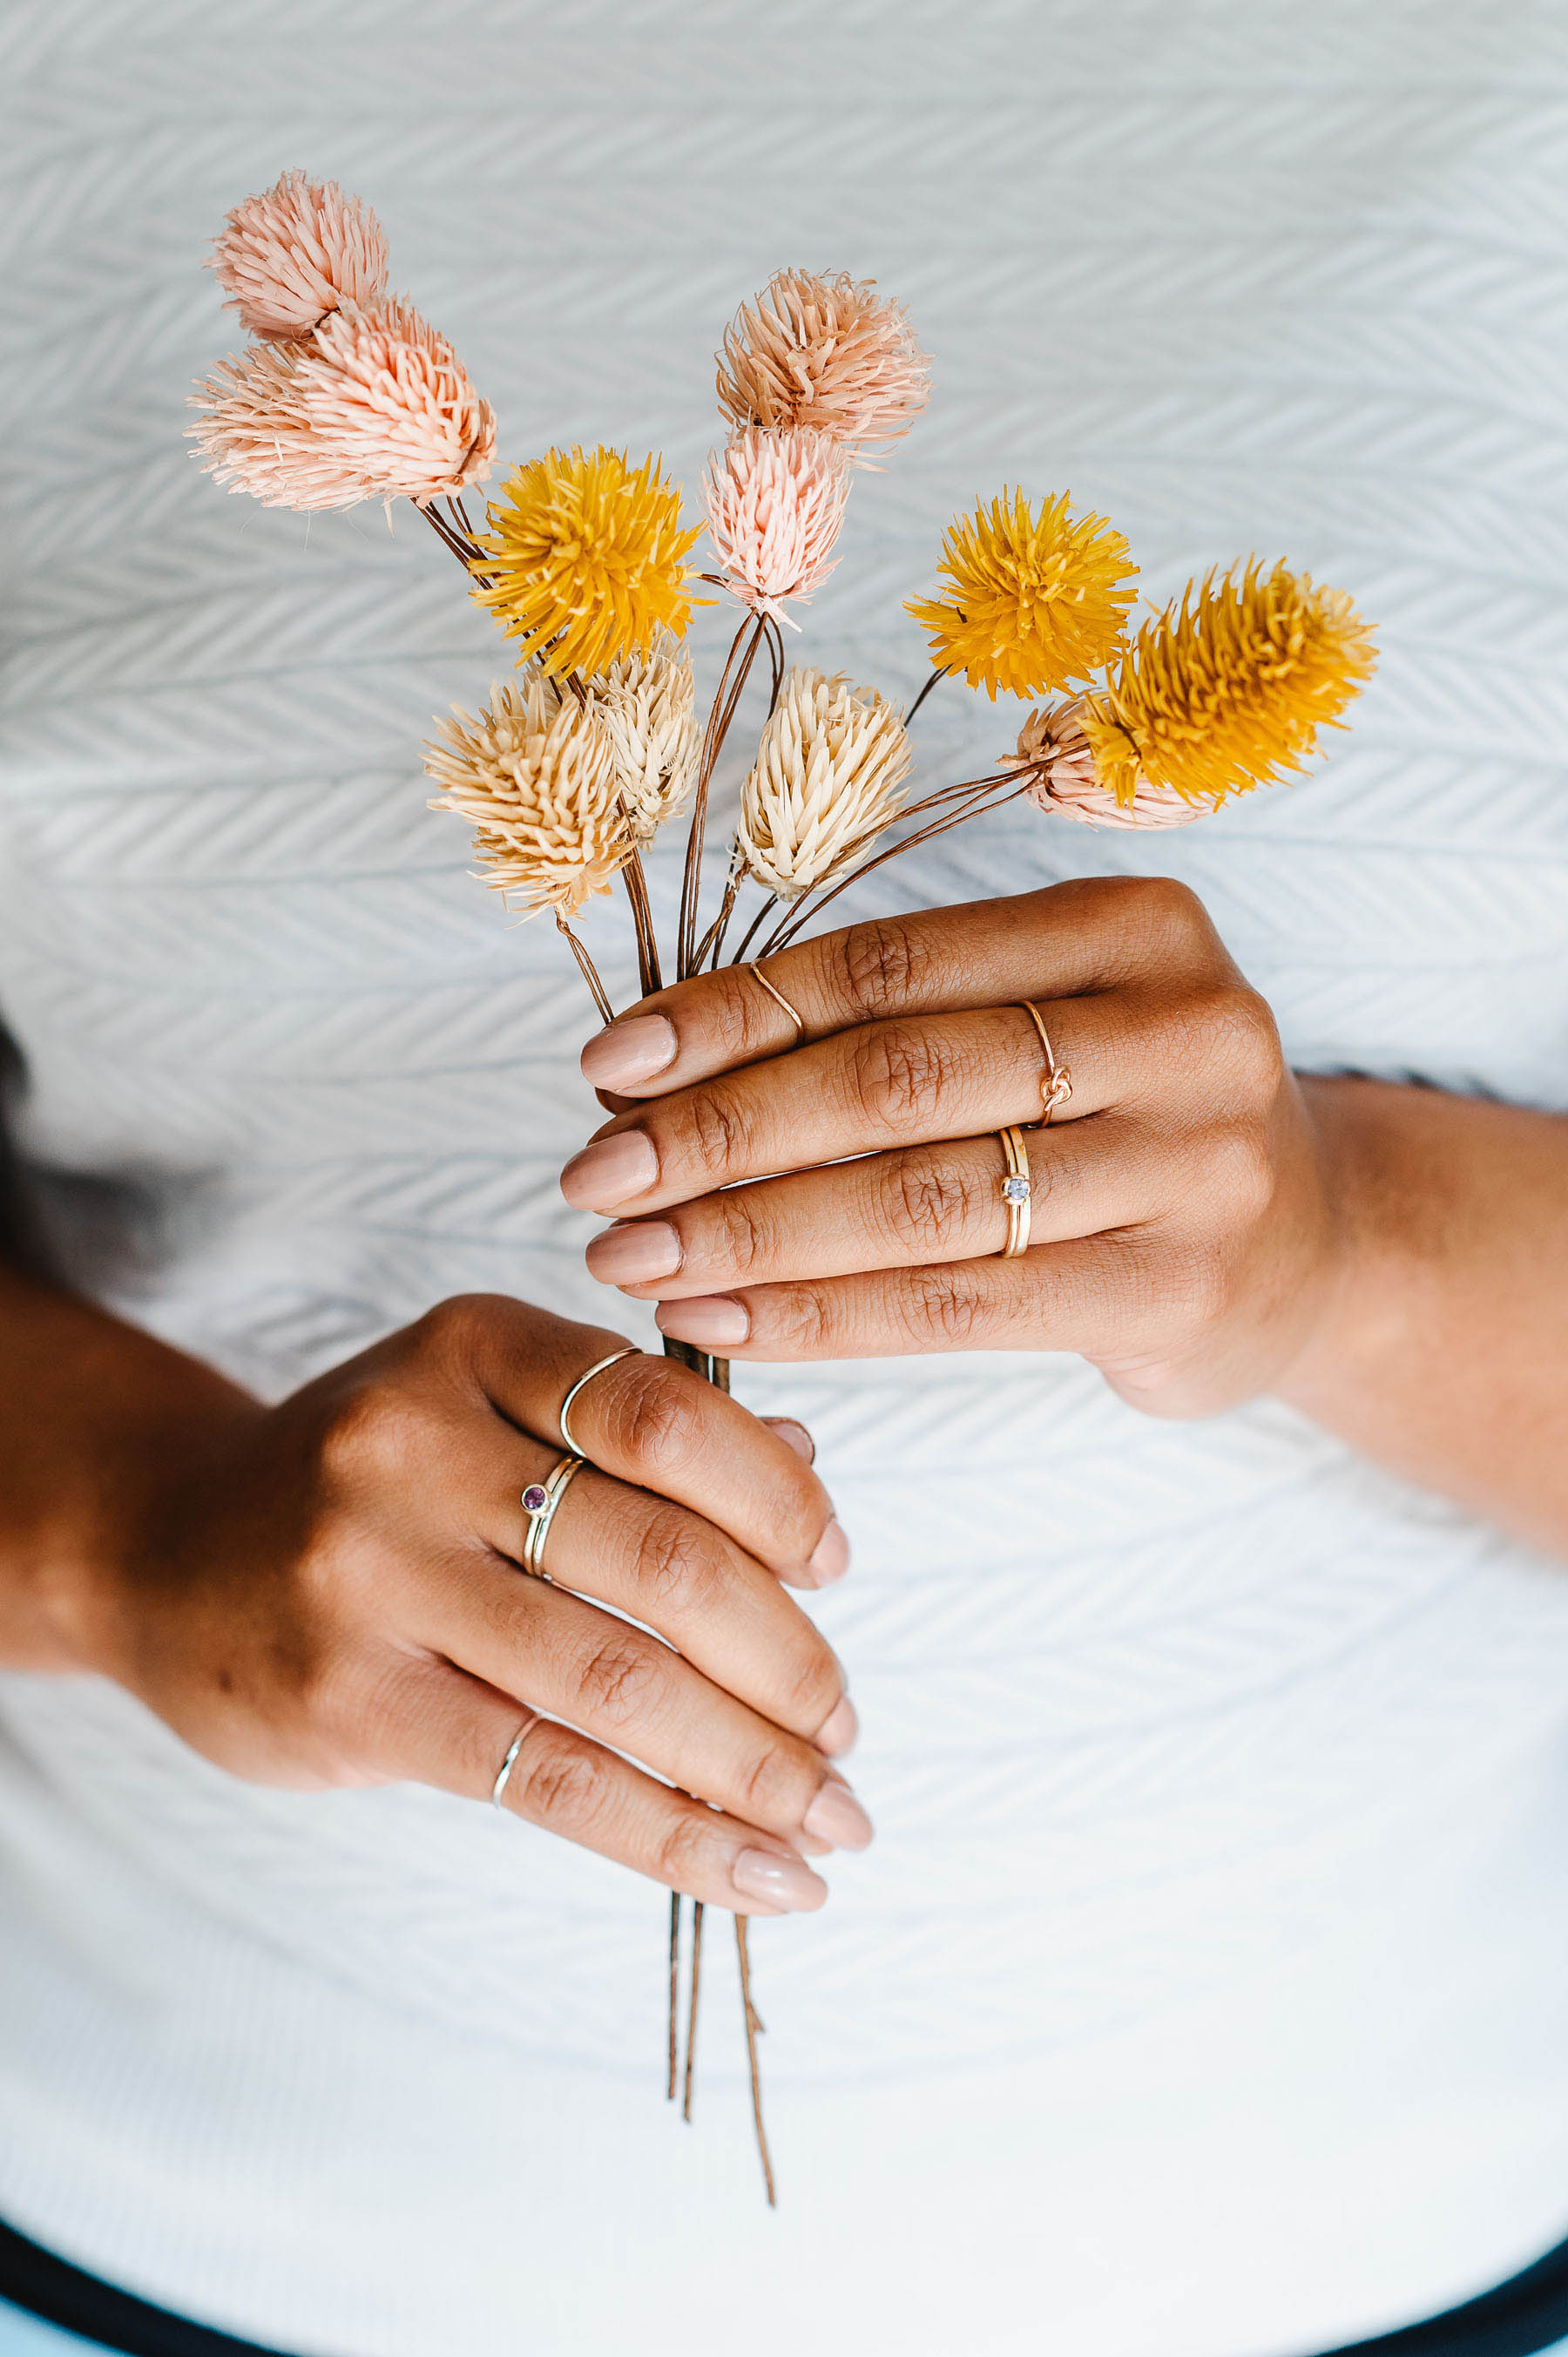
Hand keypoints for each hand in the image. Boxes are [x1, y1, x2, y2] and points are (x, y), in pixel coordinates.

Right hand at [71, 1295, 864, 1913]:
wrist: (162, 1549)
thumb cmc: (373, 1480)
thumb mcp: (484, 1404)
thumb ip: (636, 1430)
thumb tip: (810, 1476)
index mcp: (472, 1345)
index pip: (668, 1416)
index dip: (779, 1501)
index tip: (834, 1567)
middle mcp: (415, 1445)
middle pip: (664, 1560)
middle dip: (789, 1661)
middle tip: (843, 1726)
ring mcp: (372, 1573)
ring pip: (620, 1683)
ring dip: (756, 1766)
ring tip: (827, 1817)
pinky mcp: (351, 1699)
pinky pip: (548, 1778)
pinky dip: (677, 1836)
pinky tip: (758, 1871)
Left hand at [565, 879, 1337, 1419]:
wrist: (1310, 1250)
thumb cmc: (1123, 1122)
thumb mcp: (1050, 1030)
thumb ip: (897, 1030)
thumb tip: (649, 1070)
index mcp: (1136, 925)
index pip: (894, 962)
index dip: (736, 1013)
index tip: (610, 1065)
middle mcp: (1185, 1028)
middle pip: (899, 1079)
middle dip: (721, 1131)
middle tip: (593, 1175)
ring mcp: (1197, 1162)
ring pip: (921, 1200)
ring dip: (749, 1231)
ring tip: (629, 1256)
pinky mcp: (1183, 1289)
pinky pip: (958, 1305)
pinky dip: (821, 1315)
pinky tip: (721, 1317)